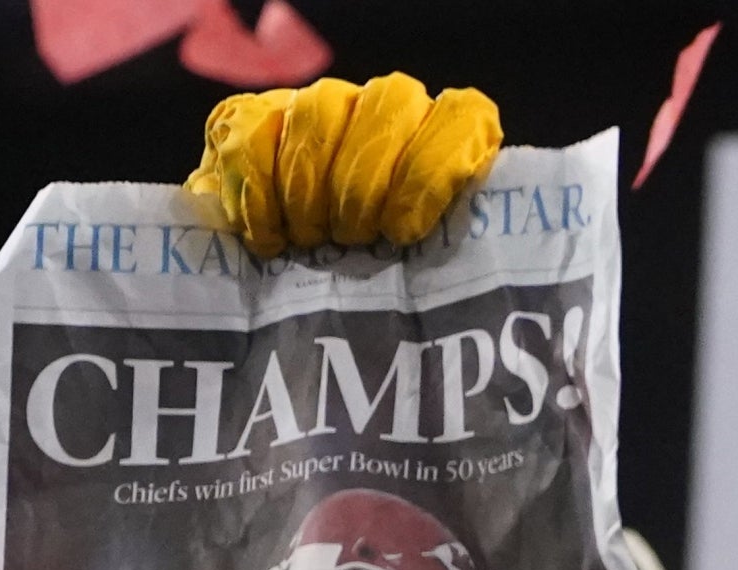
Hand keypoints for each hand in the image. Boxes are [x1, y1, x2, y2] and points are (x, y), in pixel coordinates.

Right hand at [184, 73, 501, 255]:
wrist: (276, 277)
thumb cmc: (365, 283)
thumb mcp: (416, 278)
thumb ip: (446, 263)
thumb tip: (483, 300)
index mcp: (438, 142)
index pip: (466, 116)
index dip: (437, 165)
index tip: (405, 228)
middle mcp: (383, 110)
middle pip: (391, 102)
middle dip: (366, 180)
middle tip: (353, 238)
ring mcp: (320, 106)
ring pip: (321, 110)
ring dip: (311, 185)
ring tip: (307, 240)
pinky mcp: (255, 116)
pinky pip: (256, 131)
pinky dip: (257, 188)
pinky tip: (267, 236)